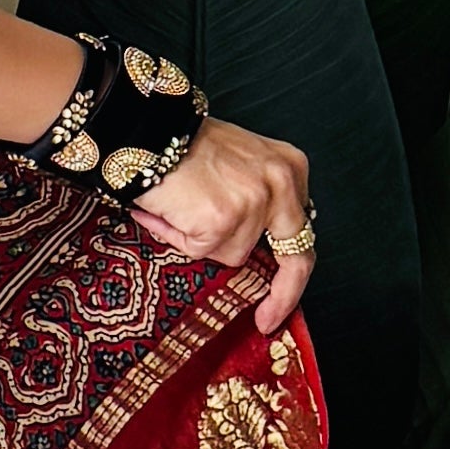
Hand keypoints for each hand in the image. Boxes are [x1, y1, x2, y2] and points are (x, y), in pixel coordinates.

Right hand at [133, 119, 316, 335]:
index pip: (302, 231)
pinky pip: (200, 250)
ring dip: (201, 240)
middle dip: (283, 294)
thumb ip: (258, 201)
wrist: (147, 128)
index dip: (293, 272)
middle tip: (268, 320)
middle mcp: (282, 183)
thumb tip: (254, 252)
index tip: (280, 301)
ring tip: (180, 207)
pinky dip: (178, 236)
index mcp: (291, 168)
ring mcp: (254, 203)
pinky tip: (169, 209)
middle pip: (294, 257)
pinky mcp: (223, 219)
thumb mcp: (241, 165)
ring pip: (232, 254)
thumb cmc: (183, 145)